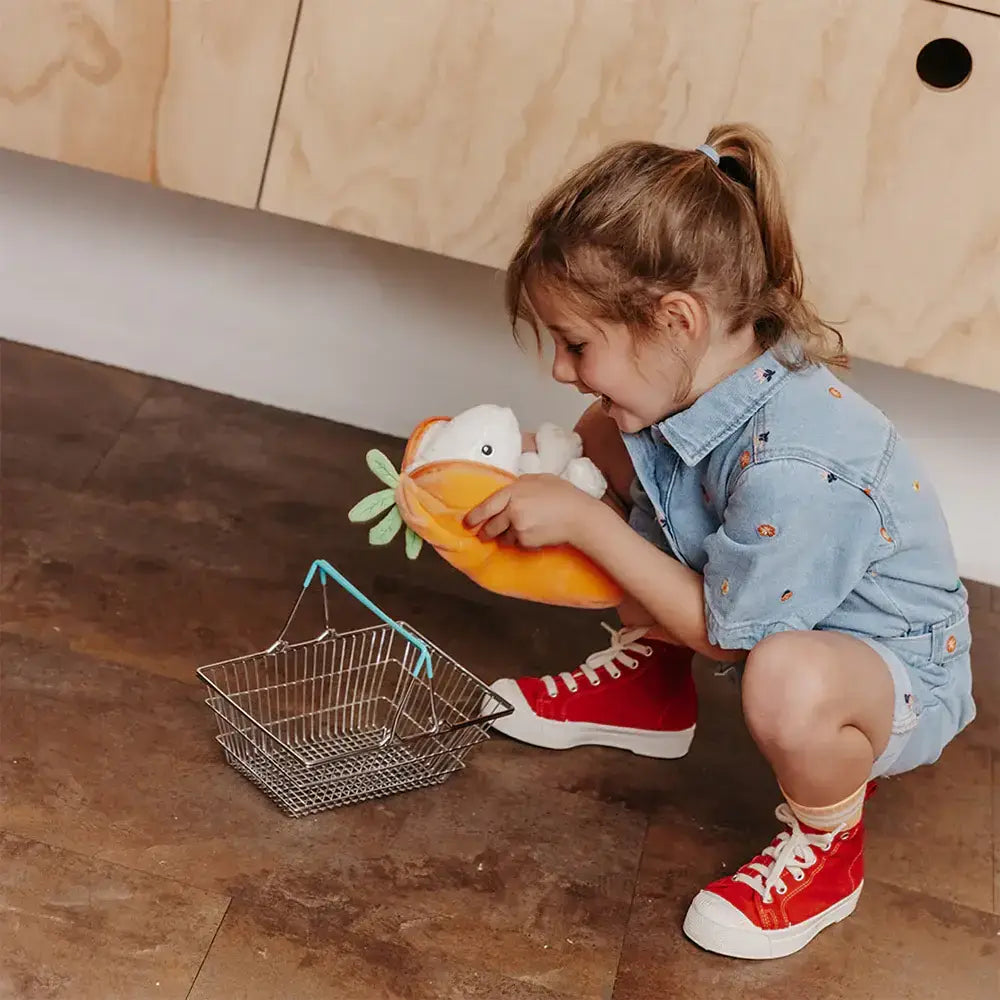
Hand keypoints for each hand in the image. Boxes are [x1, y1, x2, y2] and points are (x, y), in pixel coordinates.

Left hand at [465, 474, 600, 548]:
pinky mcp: (526, 542)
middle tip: (483, 534)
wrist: (579, 517)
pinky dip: (520, 542)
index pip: (486, 506)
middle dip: (486, 531)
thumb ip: (522, 482)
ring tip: (516, 533)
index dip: (474, 516)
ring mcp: (518, 528)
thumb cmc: (563, 495)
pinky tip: (532, 535)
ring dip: (505, 536)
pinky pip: (517, 544)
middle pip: (491, 525)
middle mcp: (512, 510)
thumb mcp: (541, 479)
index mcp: (513, 492)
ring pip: (503, 537)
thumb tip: (512, 487)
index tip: (467, 522)